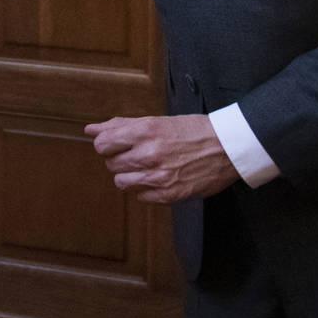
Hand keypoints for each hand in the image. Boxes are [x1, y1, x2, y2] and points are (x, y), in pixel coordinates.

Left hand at [85, 114, 237, 202]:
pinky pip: (140, 197)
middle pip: (111, 163)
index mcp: (145, 131)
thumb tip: (90, 129)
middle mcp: (148, 154)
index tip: (115, 144)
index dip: (106, 144)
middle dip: (119, 159)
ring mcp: (158, 177)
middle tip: (136, 154)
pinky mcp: (169, 195)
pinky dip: (145, 189)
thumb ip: (121, 125)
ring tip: (146, 168)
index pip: (102, 144)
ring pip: (121, 182)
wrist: (227, 147)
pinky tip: (159, 178)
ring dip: (130, 176)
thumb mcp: (156, 121)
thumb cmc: (192, 130)